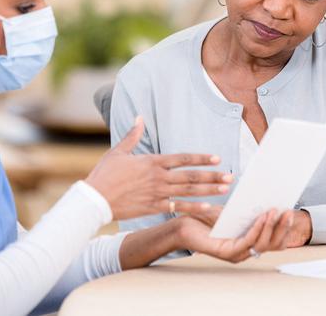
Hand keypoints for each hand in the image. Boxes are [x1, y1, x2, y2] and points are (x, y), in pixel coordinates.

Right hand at [85, 116, 233, 219]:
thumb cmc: (105, 174)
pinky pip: (177, 207)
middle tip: (230, 177)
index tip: (216, 159)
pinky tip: (208, 208)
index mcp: (151, 161)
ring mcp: (157, 193)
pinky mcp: (153, 207)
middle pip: (191, 176)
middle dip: (212, 176)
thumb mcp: (118, 151)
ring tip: (225, 190)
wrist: (95, 198)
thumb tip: (140, 117)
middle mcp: (158, 177)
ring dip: (209, 191)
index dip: (200, 158)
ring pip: (188, 191)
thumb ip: (133, 135)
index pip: (182, 158)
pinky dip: (193, 208)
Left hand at [175, 209, 295, 262]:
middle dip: (283, 228)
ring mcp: (237, 254)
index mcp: (248, 242)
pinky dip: (256, 229)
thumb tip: (270, 197)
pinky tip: (261, 217)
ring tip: (275, 211)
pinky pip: (247, 242)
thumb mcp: (233, 211)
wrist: (182, 223)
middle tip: (288, 211)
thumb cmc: (205, 217)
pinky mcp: (226, 253)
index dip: (285, 228)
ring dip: (271, 227)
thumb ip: (250, 210)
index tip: (290, 210)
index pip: (275, 241)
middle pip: (273, 245)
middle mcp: (245, 252)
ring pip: (262, 244)